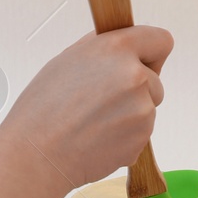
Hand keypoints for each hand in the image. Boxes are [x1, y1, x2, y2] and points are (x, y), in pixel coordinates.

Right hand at [0, 26, 173, 188]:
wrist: (37, 156)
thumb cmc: (43, 109)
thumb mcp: (68, 60)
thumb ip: (103, 50)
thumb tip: (124, 47)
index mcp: (116, 49)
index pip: (161, 41)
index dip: (151, 53)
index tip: (141, 62)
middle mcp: (135, 77)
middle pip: (155, 81)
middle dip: (136, 90)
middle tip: (100, 101)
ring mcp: (142, 111)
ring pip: (147, 109)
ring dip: (128, 115)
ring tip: (92, 122)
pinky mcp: (141, 140)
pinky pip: (140, 134)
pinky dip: (124, 137)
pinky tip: (96, 138)